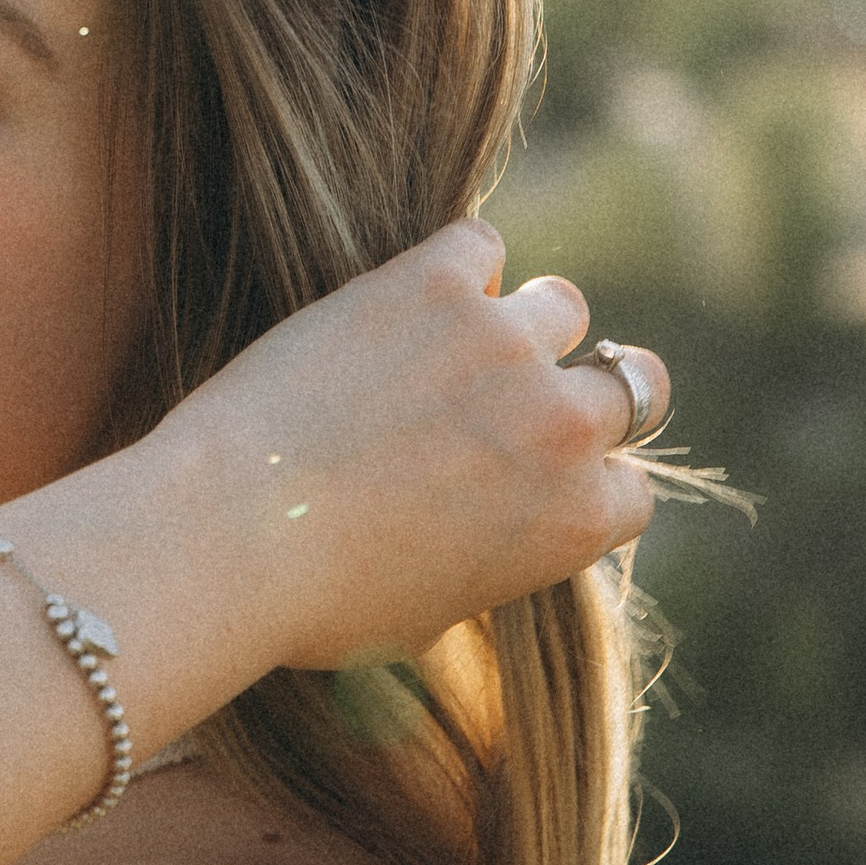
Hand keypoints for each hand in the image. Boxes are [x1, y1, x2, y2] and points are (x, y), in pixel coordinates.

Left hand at [172, 221, 669, 676]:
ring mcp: (505, 345)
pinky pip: (478, 246)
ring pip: (563, 306)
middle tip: (522, 397)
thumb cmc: (314, 602)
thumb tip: (482, 544)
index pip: (631, 488)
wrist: (233, 535)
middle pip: (632, 386)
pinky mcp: (435, 283)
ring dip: (522, 323)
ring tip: (459, 341)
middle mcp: (565, 428)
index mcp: (576, 524)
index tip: (540, 477)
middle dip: (587, 392)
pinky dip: (454, 267)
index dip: (585, 481)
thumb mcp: (427, 618)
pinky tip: (406, 298)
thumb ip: (486, 567)